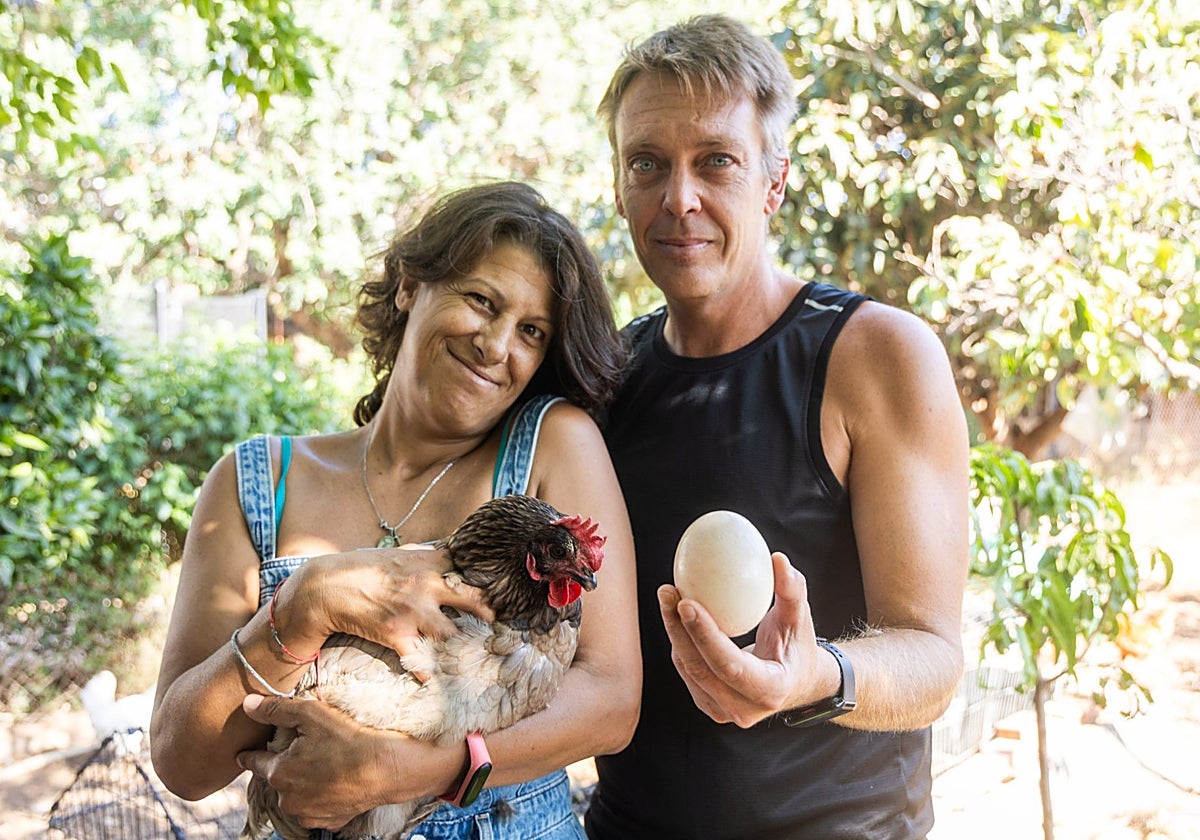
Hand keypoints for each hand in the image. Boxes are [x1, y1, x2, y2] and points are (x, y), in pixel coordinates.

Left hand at [236, 694, 385, 830]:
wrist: (386, 767)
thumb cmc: (349, 739)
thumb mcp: (310, 714)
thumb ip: (276, 710)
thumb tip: (247, 705)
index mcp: (278, 773)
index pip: (254, 762)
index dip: (250, 754)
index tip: (243, 753)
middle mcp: (287, 799)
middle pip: (277, 778)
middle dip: (285, 765)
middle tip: (304, 750)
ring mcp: (308, 813)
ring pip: (296, 795)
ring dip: (302, 783)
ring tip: (323, 765)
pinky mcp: (328, 821)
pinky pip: (315, 808)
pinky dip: (320, 797)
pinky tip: (334, 782)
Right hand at [290, 546, 495, 661]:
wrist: (326, 588)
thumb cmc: (361, 567)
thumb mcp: (396, 554)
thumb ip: (422, 553)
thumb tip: (444, 550)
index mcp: (427, 563)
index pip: (469, 568)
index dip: (486, 580)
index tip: (500, 588)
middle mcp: (425, 586)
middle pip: (472, 599)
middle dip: (488, 612)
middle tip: (497, 622)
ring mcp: (413, 612)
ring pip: (451, 634)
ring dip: (459, 644)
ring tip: (470, 653)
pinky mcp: (396, 635)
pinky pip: (418, 659)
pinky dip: (426, 671)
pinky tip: (433, 678)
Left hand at [658, 553, 836, 727]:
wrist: (796, 682)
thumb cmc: (798, 645)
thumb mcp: (801, 618)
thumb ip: (792, 590)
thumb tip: (777, 558)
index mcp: (771, 691)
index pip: (730, 665)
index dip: (705, 635)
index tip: (686, 602)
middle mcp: (744, 710)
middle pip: (700, 669)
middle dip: (678, 629)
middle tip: (667, 591)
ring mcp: (724, 711)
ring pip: (688, 670)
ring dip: (674, 631)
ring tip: (667, 595)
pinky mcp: (709, 704)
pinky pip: (687, 671)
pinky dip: (680, 640)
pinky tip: (675, 611)